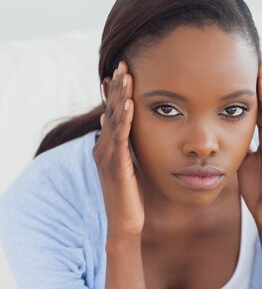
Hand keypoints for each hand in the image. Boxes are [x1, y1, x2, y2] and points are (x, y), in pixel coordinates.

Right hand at [93, 60, 144, 241]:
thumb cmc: (130, 198)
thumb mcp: (129, 168)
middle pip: (111, 112)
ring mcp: (109, 159)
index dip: (116, 93)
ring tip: (126, 75)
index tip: (123, 70)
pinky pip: (120, 140)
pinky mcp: (117, 168)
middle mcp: (104, 150)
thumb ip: (126, 149)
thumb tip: (120, 129)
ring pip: (114, 121)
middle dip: (117, 88)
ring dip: (120, 97)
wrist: (125, 225)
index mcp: (108, 149)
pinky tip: (129, 105)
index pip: (112, 114)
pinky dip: (124, 121)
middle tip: (124, 63)